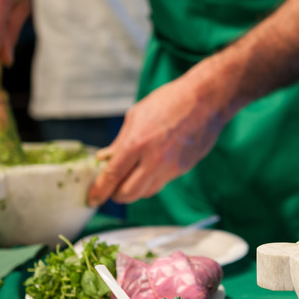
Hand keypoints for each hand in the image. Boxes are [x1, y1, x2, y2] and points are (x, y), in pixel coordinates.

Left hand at [87, 73, 228, 205]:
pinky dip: (151, 180)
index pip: (112, 177)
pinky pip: (162, 182)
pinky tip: (150, 166)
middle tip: (111, 188)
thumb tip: (105, 158)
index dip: (99, 191)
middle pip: (128, 194)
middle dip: (116, 195)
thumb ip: (120, 141)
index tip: (92, 198)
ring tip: (131, 176)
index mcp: (137, 143)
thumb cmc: (170, 101)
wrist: (206, 101)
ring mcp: (171, 168)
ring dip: (134, 189)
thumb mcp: (136, 115)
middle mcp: (154, 160)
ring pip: (146, 192)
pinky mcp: (183, 169)